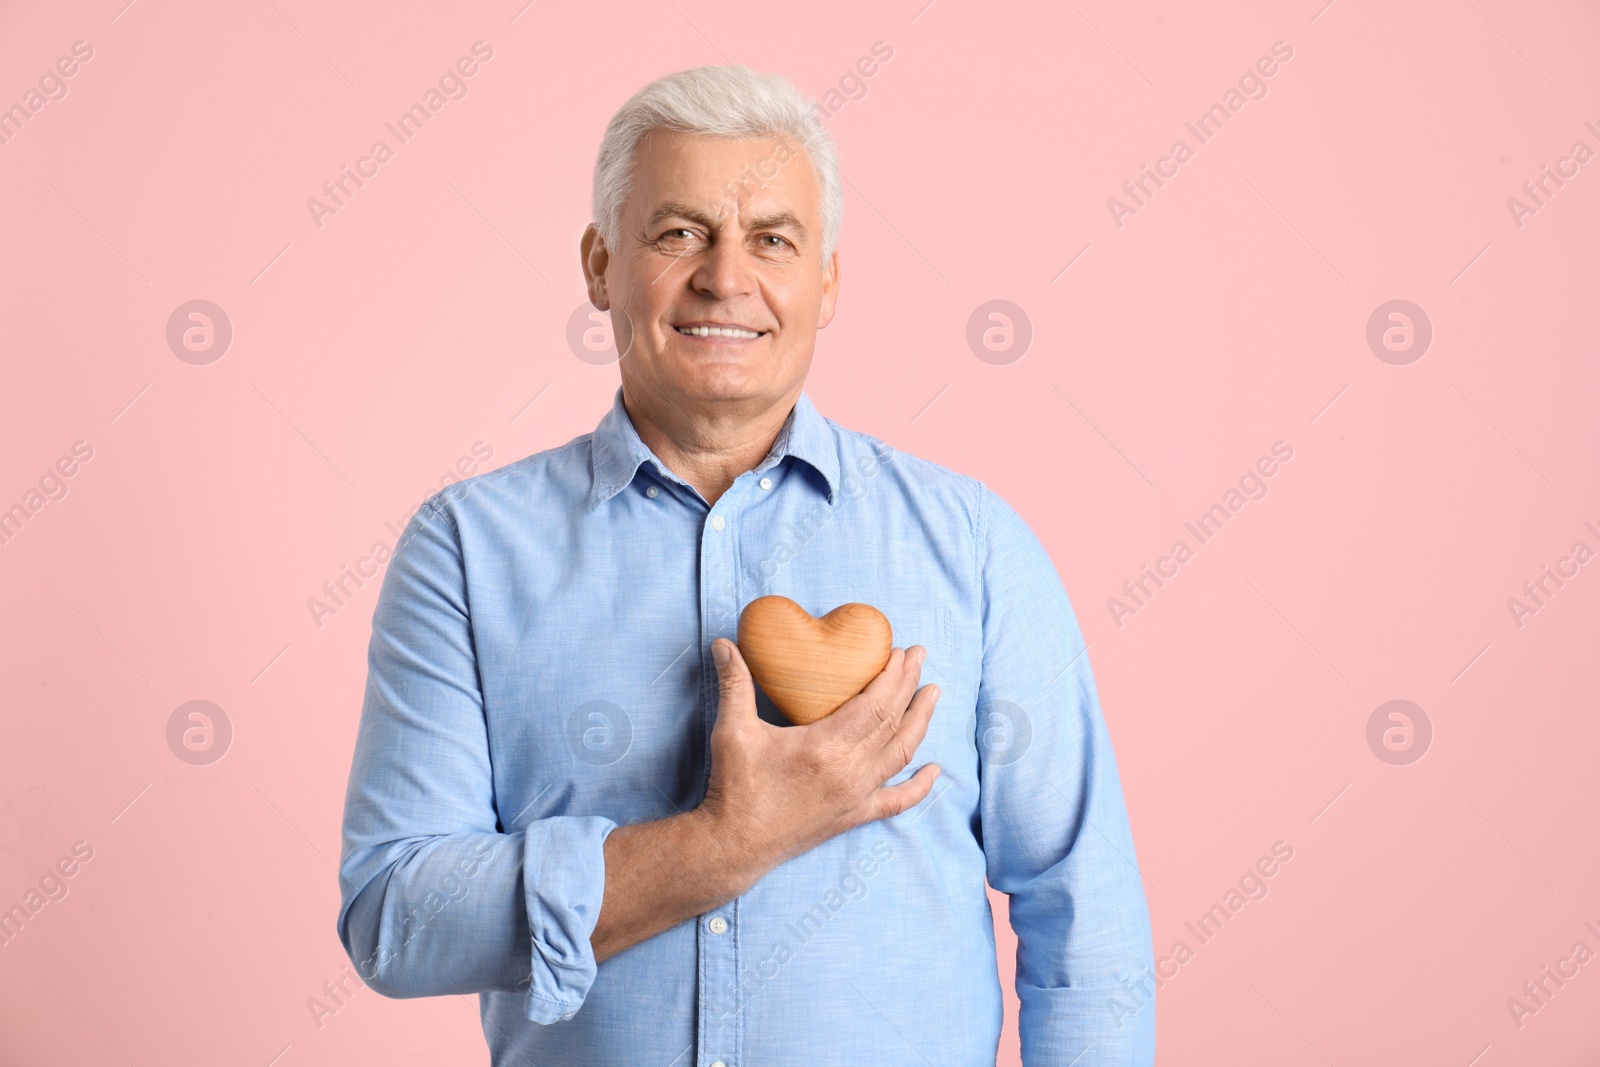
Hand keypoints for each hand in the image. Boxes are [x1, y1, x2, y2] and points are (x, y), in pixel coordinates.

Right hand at [697, 638, 940, 889]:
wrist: (735, 844)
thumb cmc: (735, 787)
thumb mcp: (732, 730)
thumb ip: (734, 682)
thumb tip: (724, 643)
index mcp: (825, 746)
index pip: (875, 704)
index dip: (893, 676)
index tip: (900, 652)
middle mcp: (849, 771)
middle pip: (893, 721)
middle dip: (910, 685)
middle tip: (920, 657)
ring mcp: (856, 796)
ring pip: (901, 754)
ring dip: (921, 722)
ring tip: (933, 694)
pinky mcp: (854, 816)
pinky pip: (898, 801)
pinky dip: (919, 785)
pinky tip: (935, 770)